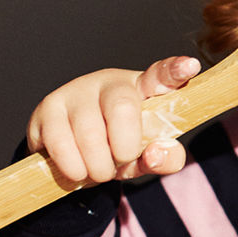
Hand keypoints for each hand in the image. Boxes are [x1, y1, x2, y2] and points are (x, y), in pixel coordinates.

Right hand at [26, 56, 200, 183]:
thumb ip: (164, 158)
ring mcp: (76, 90)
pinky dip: (73, 167)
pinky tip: (76, 170)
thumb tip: (156, 153)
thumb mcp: (147, 156)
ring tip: (98, 169)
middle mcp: (111, 82)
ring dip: (97, 166)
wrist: (74, 154)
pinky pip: (60, 143)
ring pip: (89, 133)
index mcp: (144, 89)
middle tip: (120, 161)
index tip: (190, 66)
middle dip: (124, 149)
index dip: (175, 70)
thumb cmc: (119, 146)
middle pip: (123, 109)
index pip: (162, 75)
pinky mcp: (47, 107)